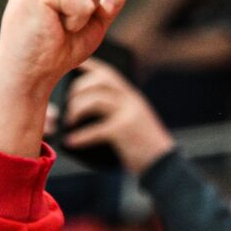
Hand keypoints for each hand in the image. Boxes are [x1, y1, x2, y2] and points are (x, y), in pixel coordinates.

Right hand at [0, 0, 127, 156]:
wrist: (31, 71)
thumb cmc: (60, 41)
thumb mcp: (98, 11)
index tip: (66, 7)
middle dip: (91, 2)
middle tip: (60, 18)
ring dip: (83, 12)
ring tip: (55, 21)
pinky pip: (86, 3)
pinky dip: (77, 21)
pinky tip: (53, 25)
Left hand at [64, 58, 175, 174]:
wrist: (164, 164)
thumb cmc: (143, 145)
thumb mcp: (134, 120)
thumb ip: (117, 111)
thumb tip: (83, 109)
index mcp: (132, 97)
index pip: (108, 73)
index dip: (88, 66)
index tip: (72, 66)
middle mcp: (131, 101)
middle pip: (100, 81)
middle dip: (78, 89)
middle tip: (67, 104)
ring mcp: (128, 114)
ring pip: (95, 100)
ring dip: (76, 110)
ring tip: (68, 123)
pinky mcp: (123, 131)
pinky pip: (96, 129)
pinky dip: (80, 136)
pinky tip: (71, 142)